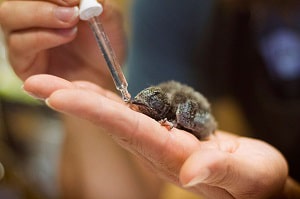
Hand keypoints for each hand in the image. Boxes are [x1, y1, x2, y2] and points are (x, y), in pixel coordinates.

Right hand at [0, 0, 125, 88]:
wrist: (103, 77)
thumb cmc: (101, 46)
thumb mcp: (108, 19)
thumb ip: (97, 1)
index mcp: (45, 5)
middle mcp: (27, 18)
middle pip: (13, 1)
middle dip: (44, 2)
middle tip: (73, 9)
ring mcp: (22, 39)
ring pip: (9, 16)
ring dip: (42, 15)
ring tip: (72, 22)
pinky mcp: (22, 62)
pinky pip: (19, 44)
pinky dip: (42, 36)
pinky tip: (66, 36)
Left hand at [23, 74, 288, 198]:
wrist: (256, 184)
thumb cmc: (254, 184)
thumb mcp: (248, 178)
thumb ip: (219, 171)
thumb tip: (191, 171)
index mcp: (173, 156)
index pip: (127, 129)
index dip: (93, 110)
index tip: (58, 95)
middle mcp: (159, 148)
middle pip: (110, 120)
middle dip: (74, 100)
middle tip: (36, 82)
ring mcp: (162, 140)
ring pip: (117, 115)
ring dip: (86, 98)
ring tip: (55, 82)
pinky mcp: (168, 133)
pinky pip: (133, 114)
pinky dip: (110, 102)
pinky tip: (95, 94)